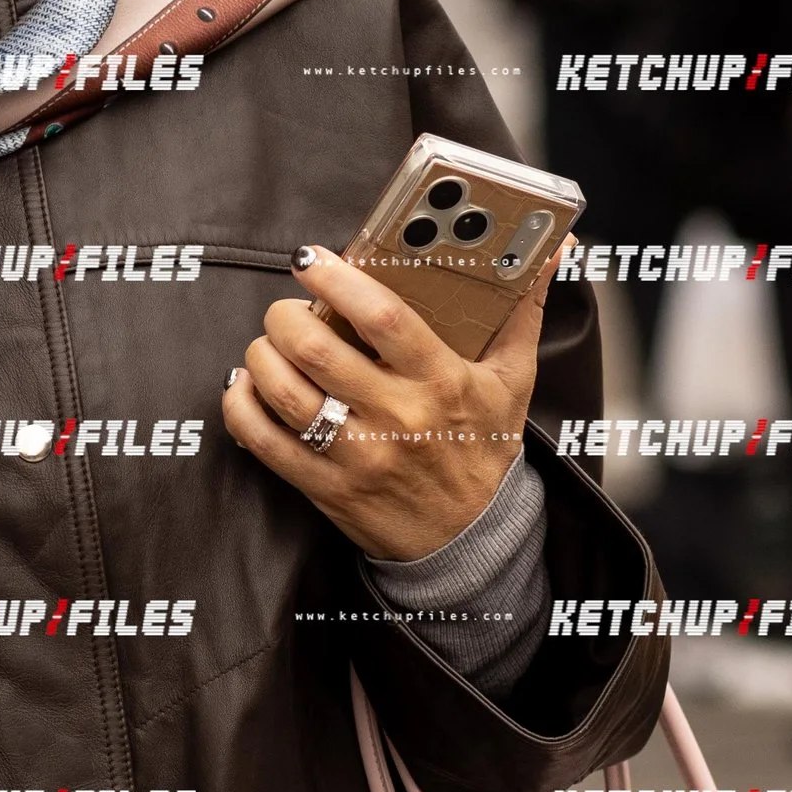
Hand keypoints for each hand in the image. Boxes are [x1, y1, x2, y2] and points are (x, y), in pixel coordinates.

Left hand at [221, 247, 543, 561]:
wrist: (471, 540)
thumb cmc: (484, 449)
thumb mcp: (513, 379)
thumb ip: (522, 310)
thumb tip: (550, 251)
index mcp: (441, 380)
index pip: (382, 317)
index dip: (337, 280)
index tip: (311, 258)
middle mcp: (397, 416)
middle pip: (316, 350)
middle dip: (285, 315)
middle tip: (288, 306)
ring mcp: (357, 455)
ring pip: (284, 391)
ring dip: (261, 356)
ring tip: (270, 343)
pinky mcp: (325, 488)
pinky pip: (264, 441)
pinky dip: (241, 406)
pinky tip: (244, 385)